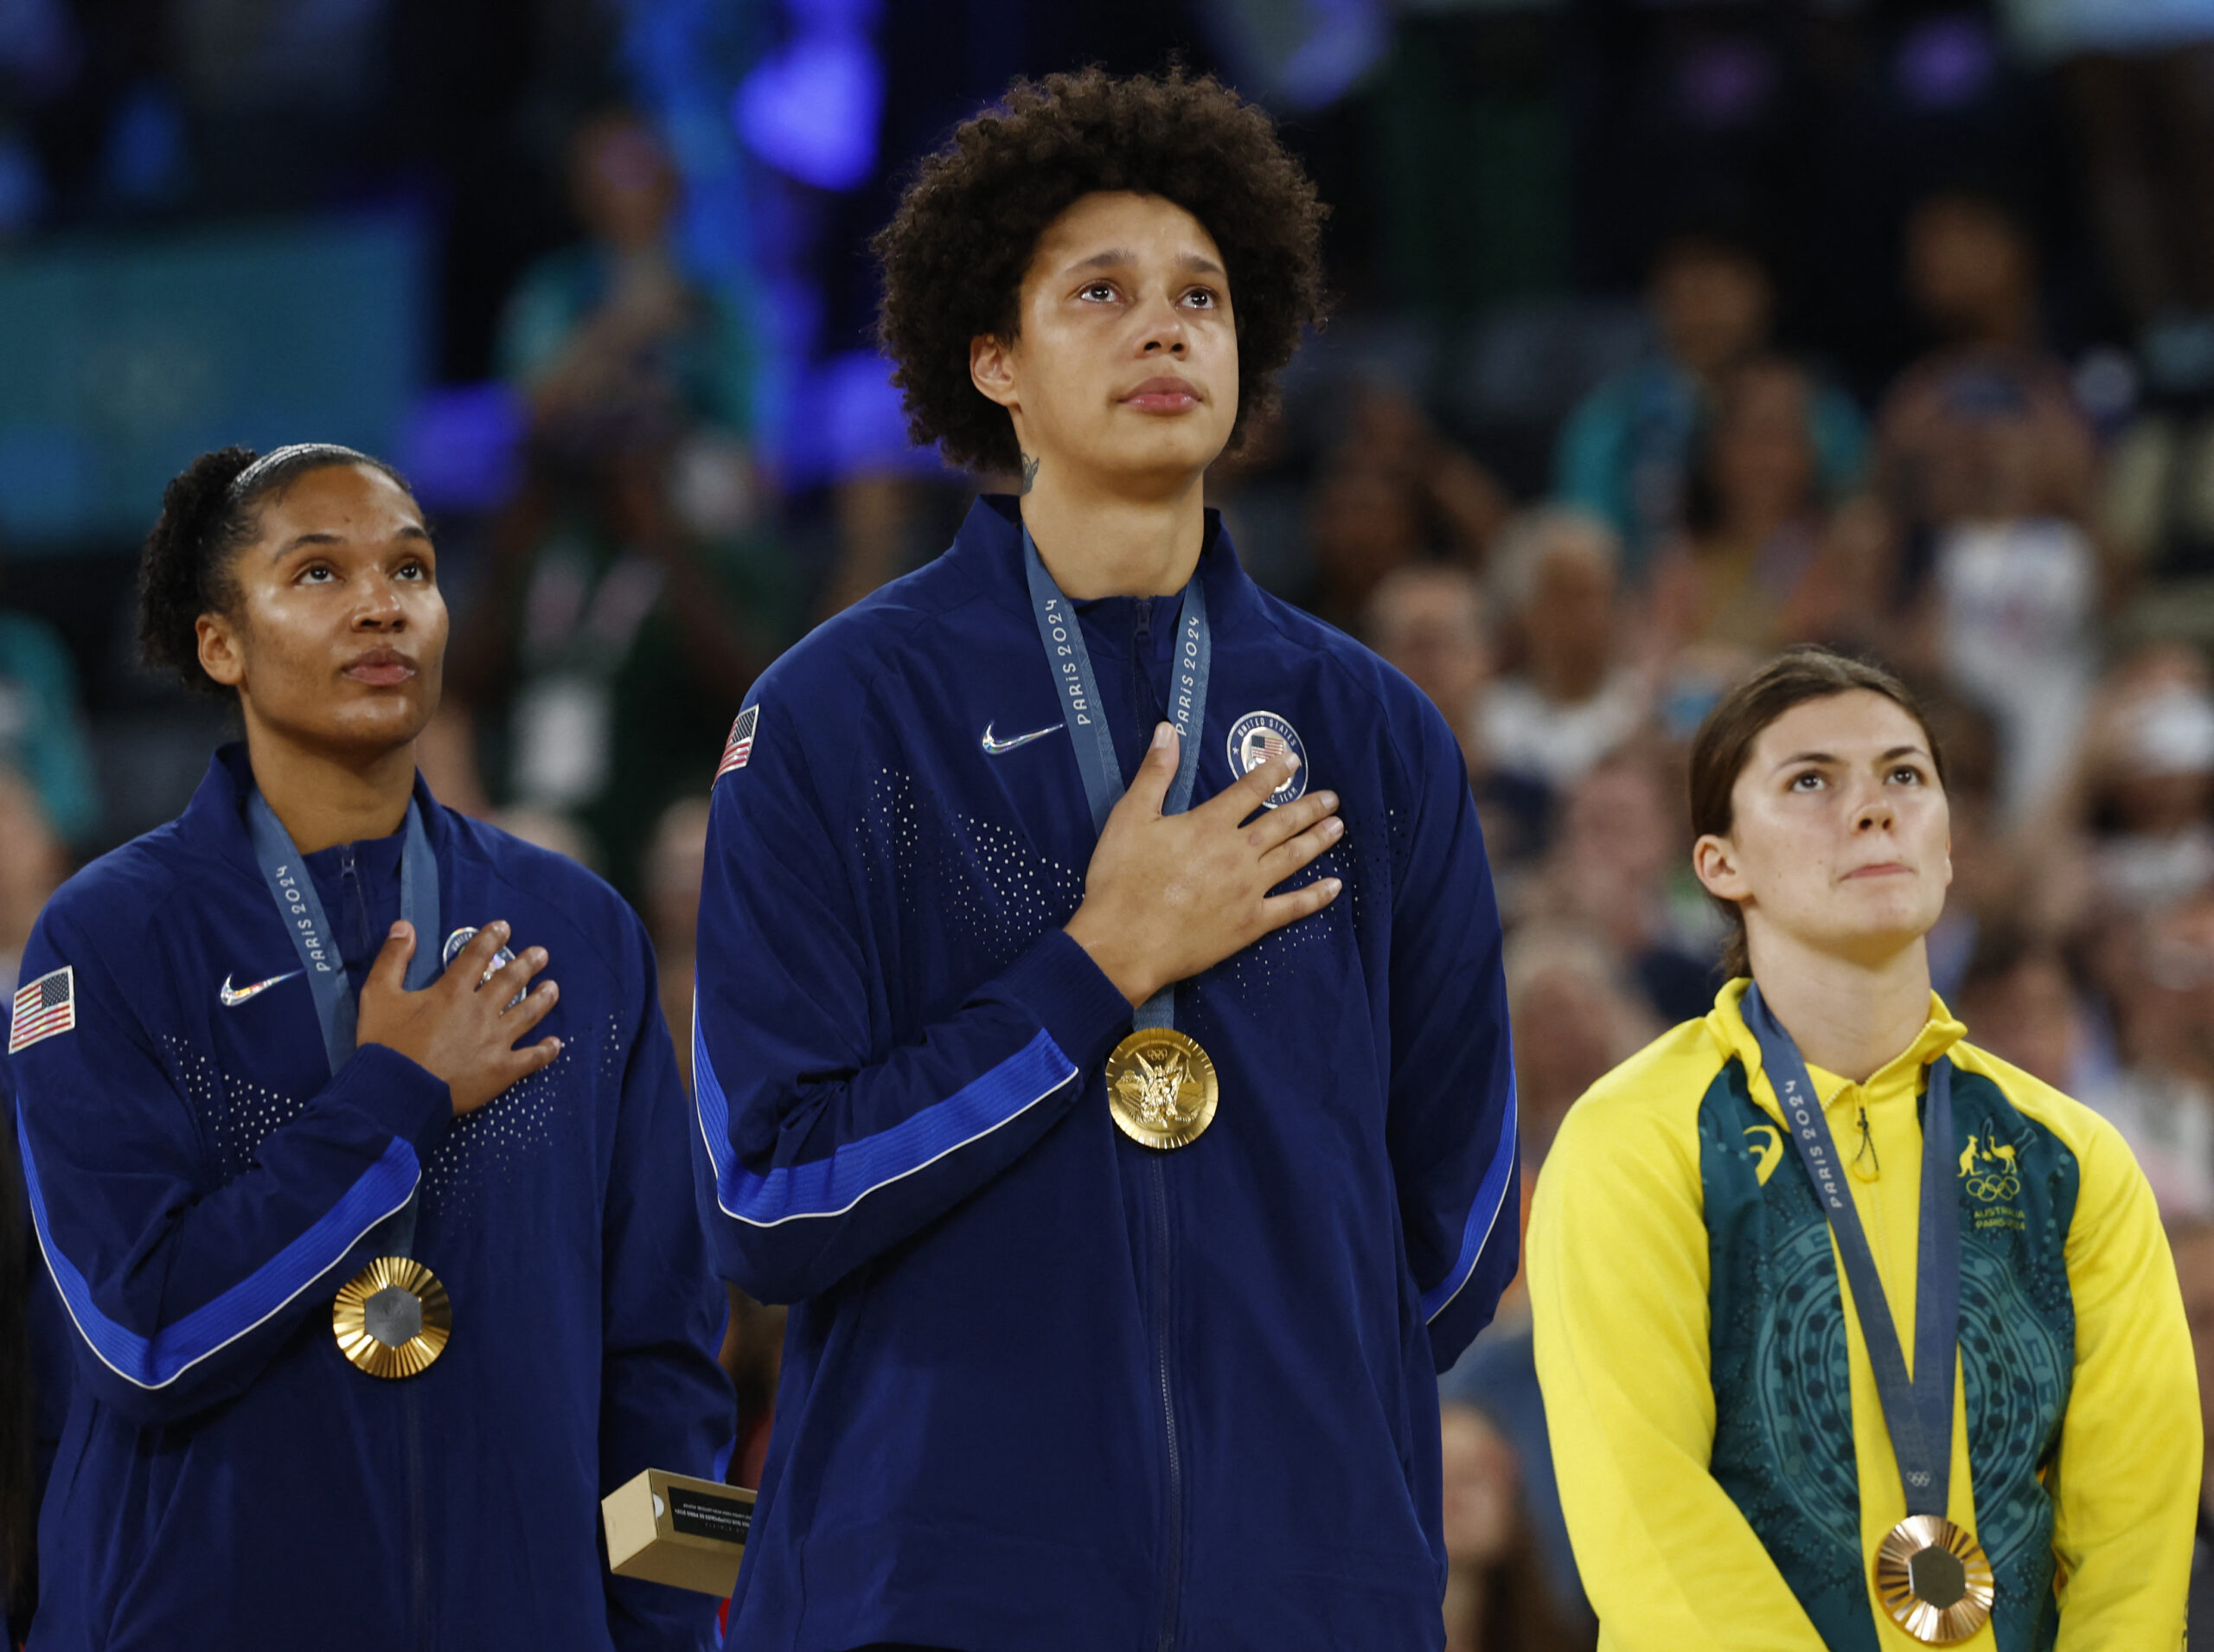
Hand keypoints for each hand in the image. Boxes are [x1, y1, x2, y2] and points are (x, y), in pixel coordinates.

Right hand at [356, 921, 561, 1115]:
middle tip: (542, 954)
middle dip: (527, 964)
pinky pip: (531, 1059)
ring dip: (542, 999)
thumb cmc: (385, 1044)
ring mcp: (495, 1041)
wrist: (397, 1092)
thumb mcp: (378, 995)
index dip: (491, 939)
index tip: (505, 928)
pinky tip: (556, 1044)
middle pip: (510, 981)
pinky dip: (546, 1051)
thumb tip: (404, 925)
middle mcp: (481, 1012)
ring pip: (527, 1014)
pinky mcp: (502, 1070)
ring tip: (554, 987)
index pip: (477, 956)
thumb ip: (392, 959)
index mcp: (453, 992)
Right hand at [1065, 723, 1342, 1005]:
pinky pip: (1293, 907)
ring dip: (1318, 841)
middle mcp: (1238, 853)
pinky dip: (1316, 896)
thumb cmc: (1121, 879)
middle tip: (1332, 798)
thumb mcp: (1130, 817)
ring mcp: (1249, 890)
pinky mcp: (1251, 924)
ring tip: (1338, 827)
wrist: (1125, 942)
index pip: (1250, 790)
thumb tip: (1168, 730)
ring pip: (1293, 858)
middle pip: (1282, 823)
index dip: (1274, 774)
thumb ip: (1155, 773)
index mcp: (1210, 824)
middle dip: (1309, 808)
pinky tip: (1335, 887)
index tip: (1294, 763)